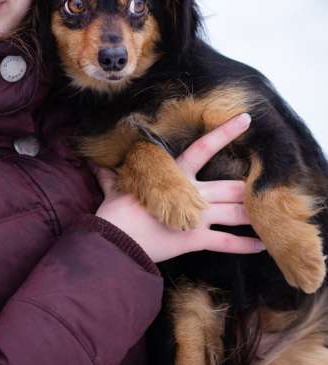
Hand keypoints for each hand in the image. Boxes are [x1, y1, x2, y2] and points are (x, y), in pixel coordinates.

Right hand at [94, 113, 264, 262]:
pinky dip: (245, 245)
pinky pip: (226, 243)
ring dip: (253, 213)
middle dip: (250, 186)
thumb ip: (110, 175)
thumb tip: (93, 163)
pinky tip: (261, 245)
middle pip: (231, 186)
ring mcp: (197, 216)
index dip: (226, 132)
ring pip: (235, 212)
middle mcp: (193, 193)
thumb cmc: (117, 209)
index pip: (205, 148)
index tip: (245, 119)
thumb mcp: (115, 187)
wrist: (118, 237)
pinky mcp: (196, 239)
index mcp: (176, 175)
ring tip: (271, 213)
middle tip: (267, 181)